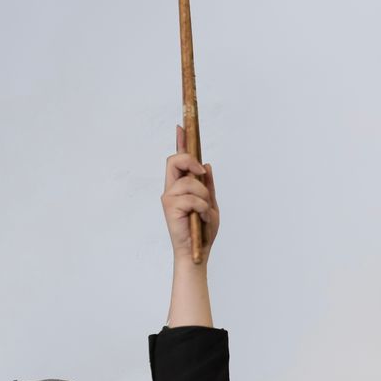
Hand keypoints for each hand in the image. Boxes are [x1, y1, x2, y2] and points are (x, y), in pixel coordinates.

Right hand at [162, 127, 218, 260]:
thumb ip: (208, 186)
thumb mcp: (211, 205)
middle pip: (175, 160)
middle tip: (201, 172)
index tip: (181, 126)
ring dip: (204, 196)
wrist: (196, 254)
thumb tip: (206, 165)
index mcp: (180, 187)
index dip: (179, 142)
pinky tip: (203, 218)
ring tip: (206, 212)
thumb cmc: (203, 233)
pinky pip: (193, 198)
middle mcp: (171, 190)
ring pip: (190, 182)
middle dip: (189, 160)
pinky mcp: (170, 208)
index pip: (178, 160)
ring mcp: (169, 198)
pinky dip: (203, 208)